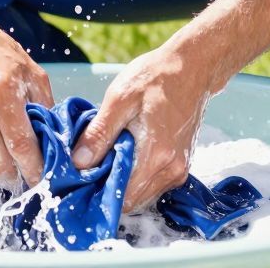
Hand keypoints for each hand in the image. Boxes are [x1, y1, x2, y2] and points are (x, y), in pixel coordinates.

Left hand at [71, 46, 214, 211]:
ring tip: (107, 154)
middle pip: (131, 200)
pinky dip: (136, 176)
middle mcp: (171, 170)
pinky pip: (153, 184)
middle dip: (107, 186)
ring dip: (122, 181)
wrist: (191, 67)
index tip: (81, 175)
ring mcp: (178, 170)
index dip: (97, 190)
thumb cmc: (155, 77)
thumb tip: (78, 162)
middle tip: (89, 163)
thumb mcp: (120, 98)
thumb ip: (99, 133)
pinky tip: (124, 153)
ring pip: (142, 194)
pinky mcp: (180, 165)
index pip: (121, 197)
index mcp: (156, 155)